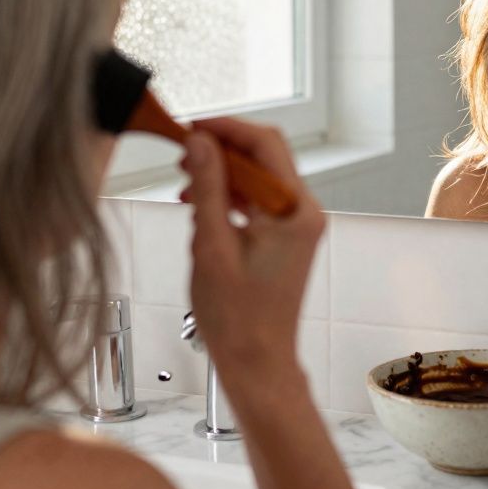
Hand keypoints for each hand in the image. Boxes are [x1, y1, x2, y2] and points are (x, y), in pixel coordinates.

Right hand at [180, 117, 324, 386]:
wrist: (257, 360)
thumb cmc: (238, 318)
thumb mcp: (212, 246)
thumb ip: (208, 188)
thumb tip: (201, 143)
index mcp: (295, 212)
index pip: (265, 144)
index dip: (226, 128)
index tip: (192, 127)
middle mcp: (304, 213)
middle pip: (263, 157)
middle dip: (221, 151)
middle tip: (183, 155)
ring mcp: (297, 225)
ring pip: (258, 177)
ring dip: (221, 175)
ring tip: (186, 184)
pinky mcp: (285, 237)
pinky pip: (257, 200)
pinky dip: (229, 196)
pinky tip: (200, 206)